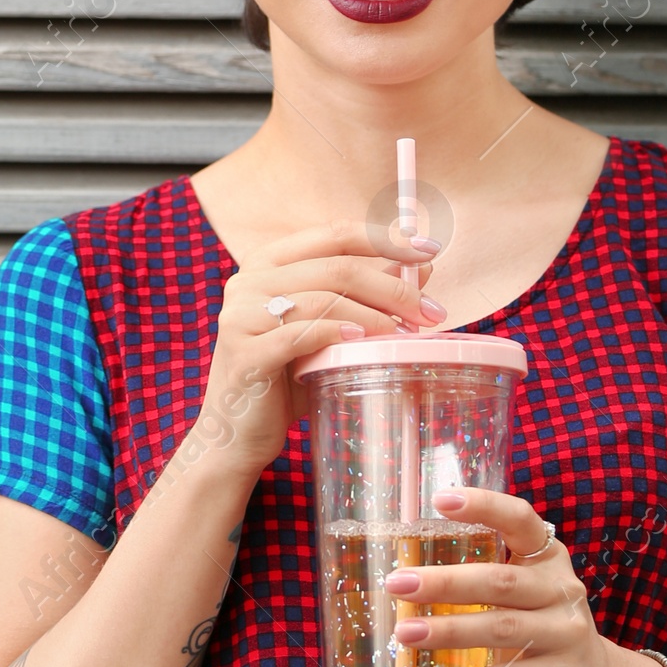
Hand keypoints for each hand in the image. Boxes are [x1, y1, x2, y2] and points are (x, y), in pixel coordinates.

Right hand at [191, 220, 444, 478]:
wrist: (237, 433)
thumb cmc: (286, 377)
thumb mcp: (328, 329)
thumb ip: (365, 295)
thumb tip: (422, 268)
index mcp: (268, 262)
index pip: (334, 234)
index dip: (384, 238)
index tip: (428, 251)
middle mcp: (248, 279)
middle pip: (336, 267)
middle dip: (391, 287)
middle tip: (430, 312)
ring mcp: (241, 314)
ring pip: (322, 299)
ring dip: (374, 316)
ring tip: (405, 335)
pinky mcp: (244, 352)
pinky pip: (301, 335)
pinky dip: (338, 335)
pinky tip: (364, 344)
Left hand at [384, 486, 626, 666]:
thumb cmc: (543, 630)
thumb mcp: (526, 595)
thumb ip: (486, 579)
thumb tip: (410, 574)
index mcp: (548, 558)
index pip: (519, 520)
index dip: (484, 506)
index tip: (440, 500)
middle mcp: (562, 590)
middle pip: (499, 580)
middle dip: (444, 582)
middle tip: (397, 584)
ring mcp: (567, 633)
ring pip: (502, 628)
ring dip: (450, 630)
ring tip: (406, 633)